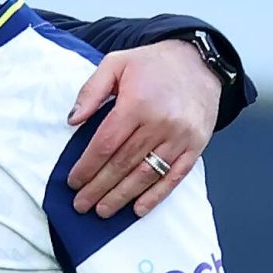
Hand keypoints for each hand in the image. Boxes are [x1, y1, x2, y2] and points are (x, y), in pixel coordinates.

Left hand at [65, 40, 220, 218]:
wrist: (200, 61)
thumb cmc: (153, 64)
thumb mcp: (116, 63)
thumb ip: (91, 91)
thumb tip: (72, 120)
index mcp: (138, 104)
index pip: (105, 145)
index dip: (87, 167)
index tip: (73, 182)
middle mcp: (161, 123)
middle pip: (123, 164)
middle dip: (98, 188)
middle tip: (81, 204)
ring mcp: (181, 137)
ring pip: (146, 175)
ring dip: (122, 197)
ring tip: (103, 210)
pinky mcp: (196, 146)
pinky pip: (174, 177)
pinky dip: (156, 196)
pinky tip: (138, 209)